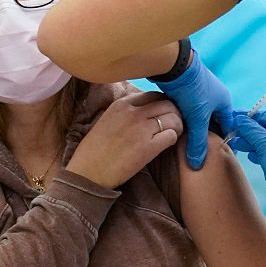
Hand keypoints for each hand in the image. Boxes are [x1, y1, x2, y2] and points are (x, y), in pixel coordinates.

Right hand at [66, 91, 183, 188]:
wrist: (88, 172)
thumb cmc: (95, 150)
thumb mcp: (107, 120)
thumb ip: (126, 112)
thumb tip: (144, 110)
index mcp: (121, 104)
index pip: (153, 95)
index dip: (162, 105)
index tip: (162, 115)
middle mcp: (133, 112)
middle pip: (167, 103)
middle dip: (174, 114)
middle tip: (172, 125)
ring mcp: (141, 128)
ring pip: (173, 117)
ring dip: (177, 126)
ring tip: (171, 135)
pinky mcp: (148, 146)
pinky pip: (172, 135)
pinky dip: (173, 140)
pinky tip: (165, 146)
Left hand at [153, 51, 233, 169]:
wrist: (173, 65)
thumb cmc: (192, 90)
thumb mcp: (197, 118)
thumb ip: (197, 142)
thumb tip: (197, 164)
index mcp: (224, 102)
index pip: (227, 126)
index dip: (223, 141)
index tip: (217, 156)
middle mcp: (214, 97)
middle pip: (211, 122)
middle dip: (205, 135)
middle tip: (199, 152)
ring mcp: (199, 94)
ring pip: (197, 116)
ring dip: (192, 127)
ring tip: (186, 144)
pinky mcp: (184, 91)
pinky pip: (186, 110)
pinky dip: (183, 119)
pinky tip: (176, 129)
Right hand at [229, 110, 265, 208]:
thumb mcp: (263, 143)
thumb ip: (250, 129)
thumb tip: (239, 119)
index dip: (251, 118)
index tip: (237, 119)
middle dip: (250, 132)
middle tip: (234, 133)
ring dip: (254, 143)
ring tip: (238, 144)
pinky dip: (263, 153)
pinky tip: (251, 156)